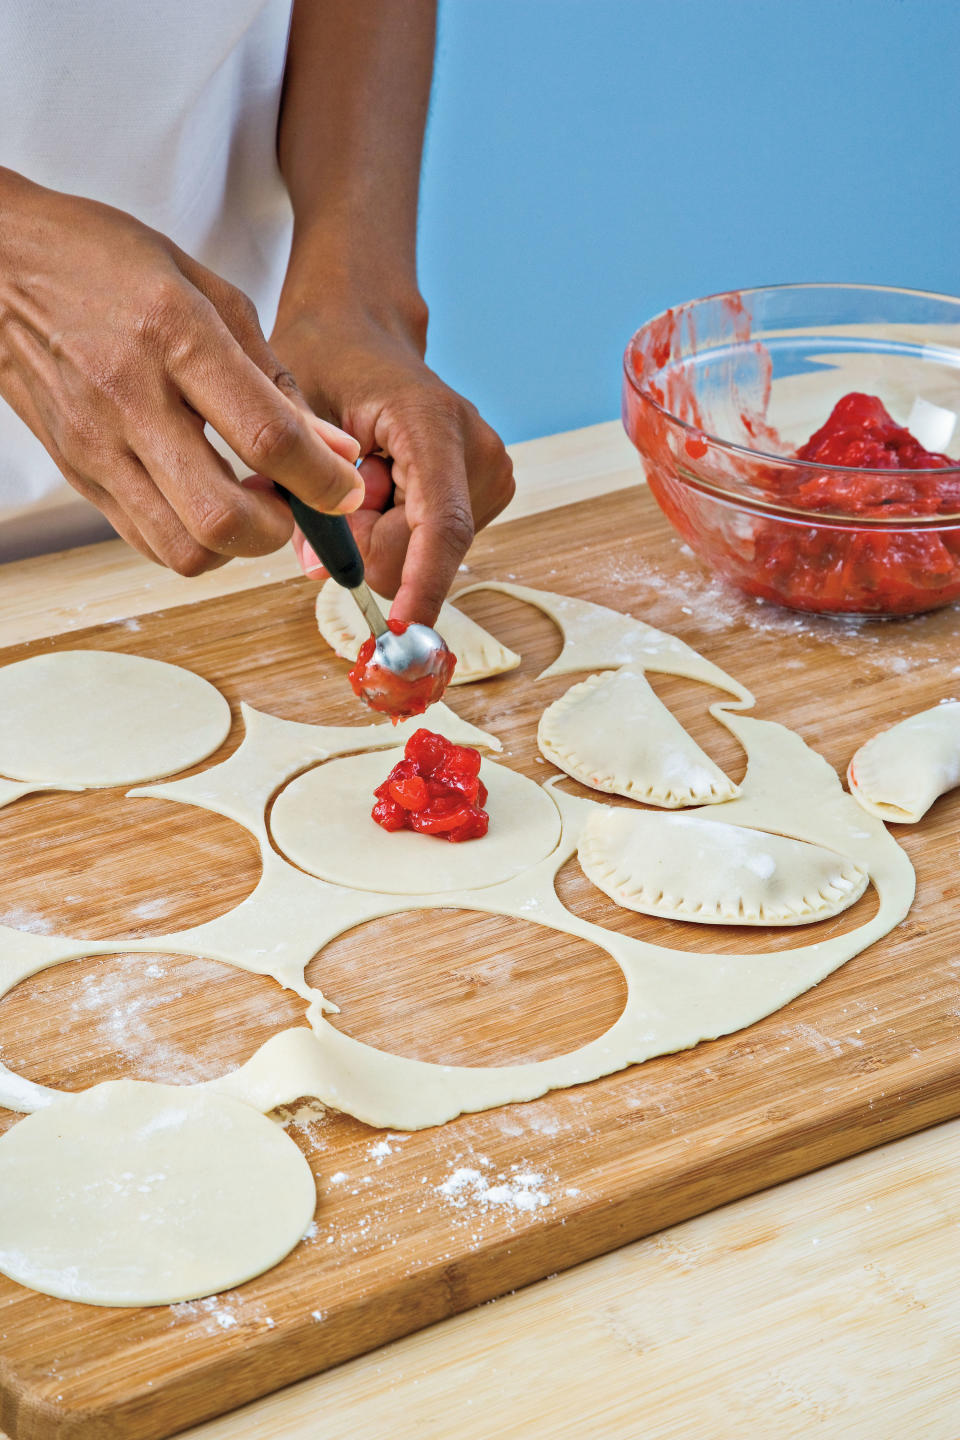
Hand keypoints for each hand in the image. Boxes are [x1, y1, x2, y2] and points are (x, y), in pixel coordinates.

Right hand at [0, 170, 364, 573]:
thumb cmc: (107, 262)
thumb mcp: (206, 288)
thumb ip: (275, 375)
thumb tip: (334, 450)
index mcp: (173, 334)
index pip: (266, 436)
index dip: (322, 479)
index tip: (345, 487)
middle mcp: (130, 398)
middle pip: (223, 517)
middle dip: (280, 528)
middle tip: (291, 501)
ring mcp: (96, 445)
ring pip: (184, 549)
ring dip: (236, 545)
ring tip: (249, 503)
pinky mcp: (77, 474)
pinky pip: (148, 542)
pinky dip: (193, 540)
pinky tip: (204, 499)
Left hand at [270, 304, 514, 623]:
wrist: (362, 334)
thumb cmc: (325, 363)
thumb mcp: (293, 414)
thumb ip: (301, 491)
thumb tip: (322, 570)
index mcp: (433, 422)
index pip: (439, 525)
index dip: (420, 584)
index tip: (399, 628)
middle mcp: (478, 450)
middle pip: (420, 550)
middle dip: (367, 543)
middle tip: (336, 490)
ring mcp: (490, 473)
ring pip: (420, 554)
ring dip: (377, 533)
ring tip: (365, 474)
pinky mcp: (487, 493)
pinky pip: (426, 546)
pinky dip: (393, 530)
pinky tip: (384, 483)